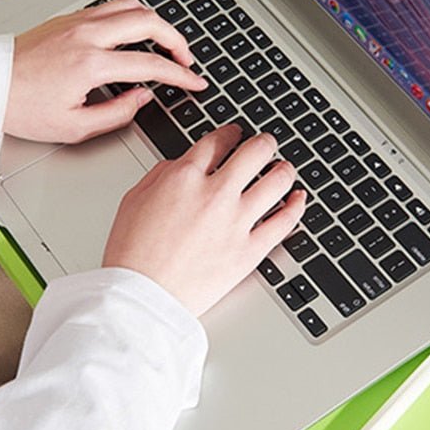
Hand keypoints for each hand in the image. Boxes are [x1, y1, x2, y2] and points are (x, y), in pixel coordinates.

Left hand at [5, 0, 206, 143]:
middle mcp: (87, 36)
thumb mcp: (74, 127)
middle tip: (185, 60)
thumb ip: (117, 114)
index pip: (151, 65)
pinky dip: (131, 17)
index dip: (180, 76)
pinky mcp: (68, 18)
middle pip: (149, 22)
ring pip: (131, 7)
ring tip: (163, 44)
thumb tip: (142, 99)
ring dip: (155, 23)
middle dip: (177, 40)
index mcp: (91, 65)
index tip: (194, 83)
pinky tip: (132, 34)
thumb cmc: (22, 108)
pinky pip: (110, 7)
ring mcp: (77, 22)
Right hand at [103, 126, 306, 315]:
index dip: (229, 132)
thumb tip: (179, 165)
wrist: (142, 296)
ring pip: (277, 181)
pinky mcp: (250, 250)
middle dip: (263, 143)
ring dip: (284, 169)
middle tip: (265, 145)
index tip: (234, 134)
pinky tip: (298, 199)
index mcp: (183, 177)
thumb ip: (160, 175)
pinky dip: (296, 206)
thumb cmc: (132, 255)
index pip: (216, 141)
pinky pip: (285, 222)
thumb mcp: (132, 200)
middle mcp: (215, 194)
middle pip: (254, 152)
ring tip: (284, 168)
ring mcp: (236, 221)